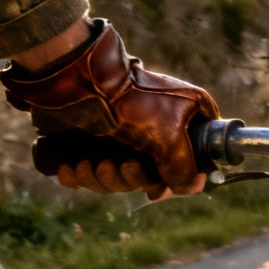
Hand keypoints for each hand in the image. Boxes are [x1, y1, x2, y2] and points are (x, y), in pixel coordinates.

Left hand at [0, 19, 218, 199]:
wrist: (77, 81)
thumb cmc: (131, 105)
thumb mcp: (170, 139)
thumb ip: (185, 170)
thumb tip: (190, 187)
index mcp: (184, 117)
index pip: (196, 155)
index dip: (179, 177)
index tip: (160, 187)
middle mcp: (155, 126)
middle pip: (151, 174)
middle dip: (131, 178)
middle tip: (122, 166)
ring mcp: (122, 132)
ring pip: (118, 176)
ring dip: (103, 178)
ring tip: (90, 164)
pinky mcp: (89, 139)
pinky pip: (87, 173)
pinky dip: (78, 175)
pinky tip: (72, 166)